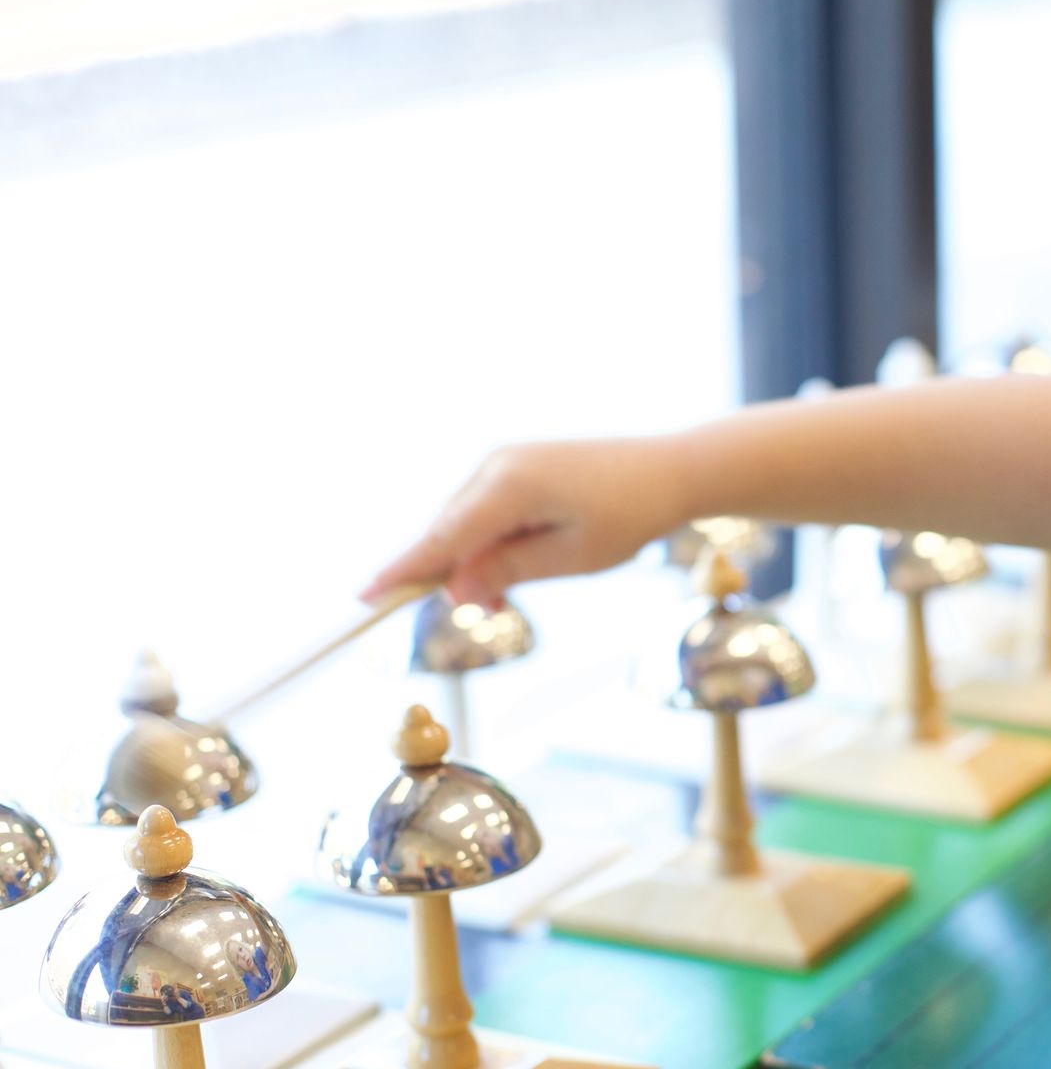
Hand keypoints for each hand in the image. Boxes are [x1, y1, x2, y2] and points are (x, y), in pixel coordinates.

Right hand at [361, 438, 684, 607]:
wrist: (669, 470)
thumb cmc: (628, 516)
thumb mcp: (571, 558)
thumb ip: (507, 571)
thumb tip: (452, 591)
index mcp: (511, 485)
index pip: (443, 537)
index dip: (403, 569)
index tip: (363, 597)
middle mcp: (497, 464)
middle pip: (448, 532)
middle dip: (450, 575)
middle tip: (489, 608)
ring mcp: (503, 460)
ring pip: (463, 523)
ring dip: (474, 562)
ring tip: (511, 594)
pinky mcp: (513, 465)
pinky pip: (481, 511)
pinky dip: (486, 543)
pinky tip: (510, 569)